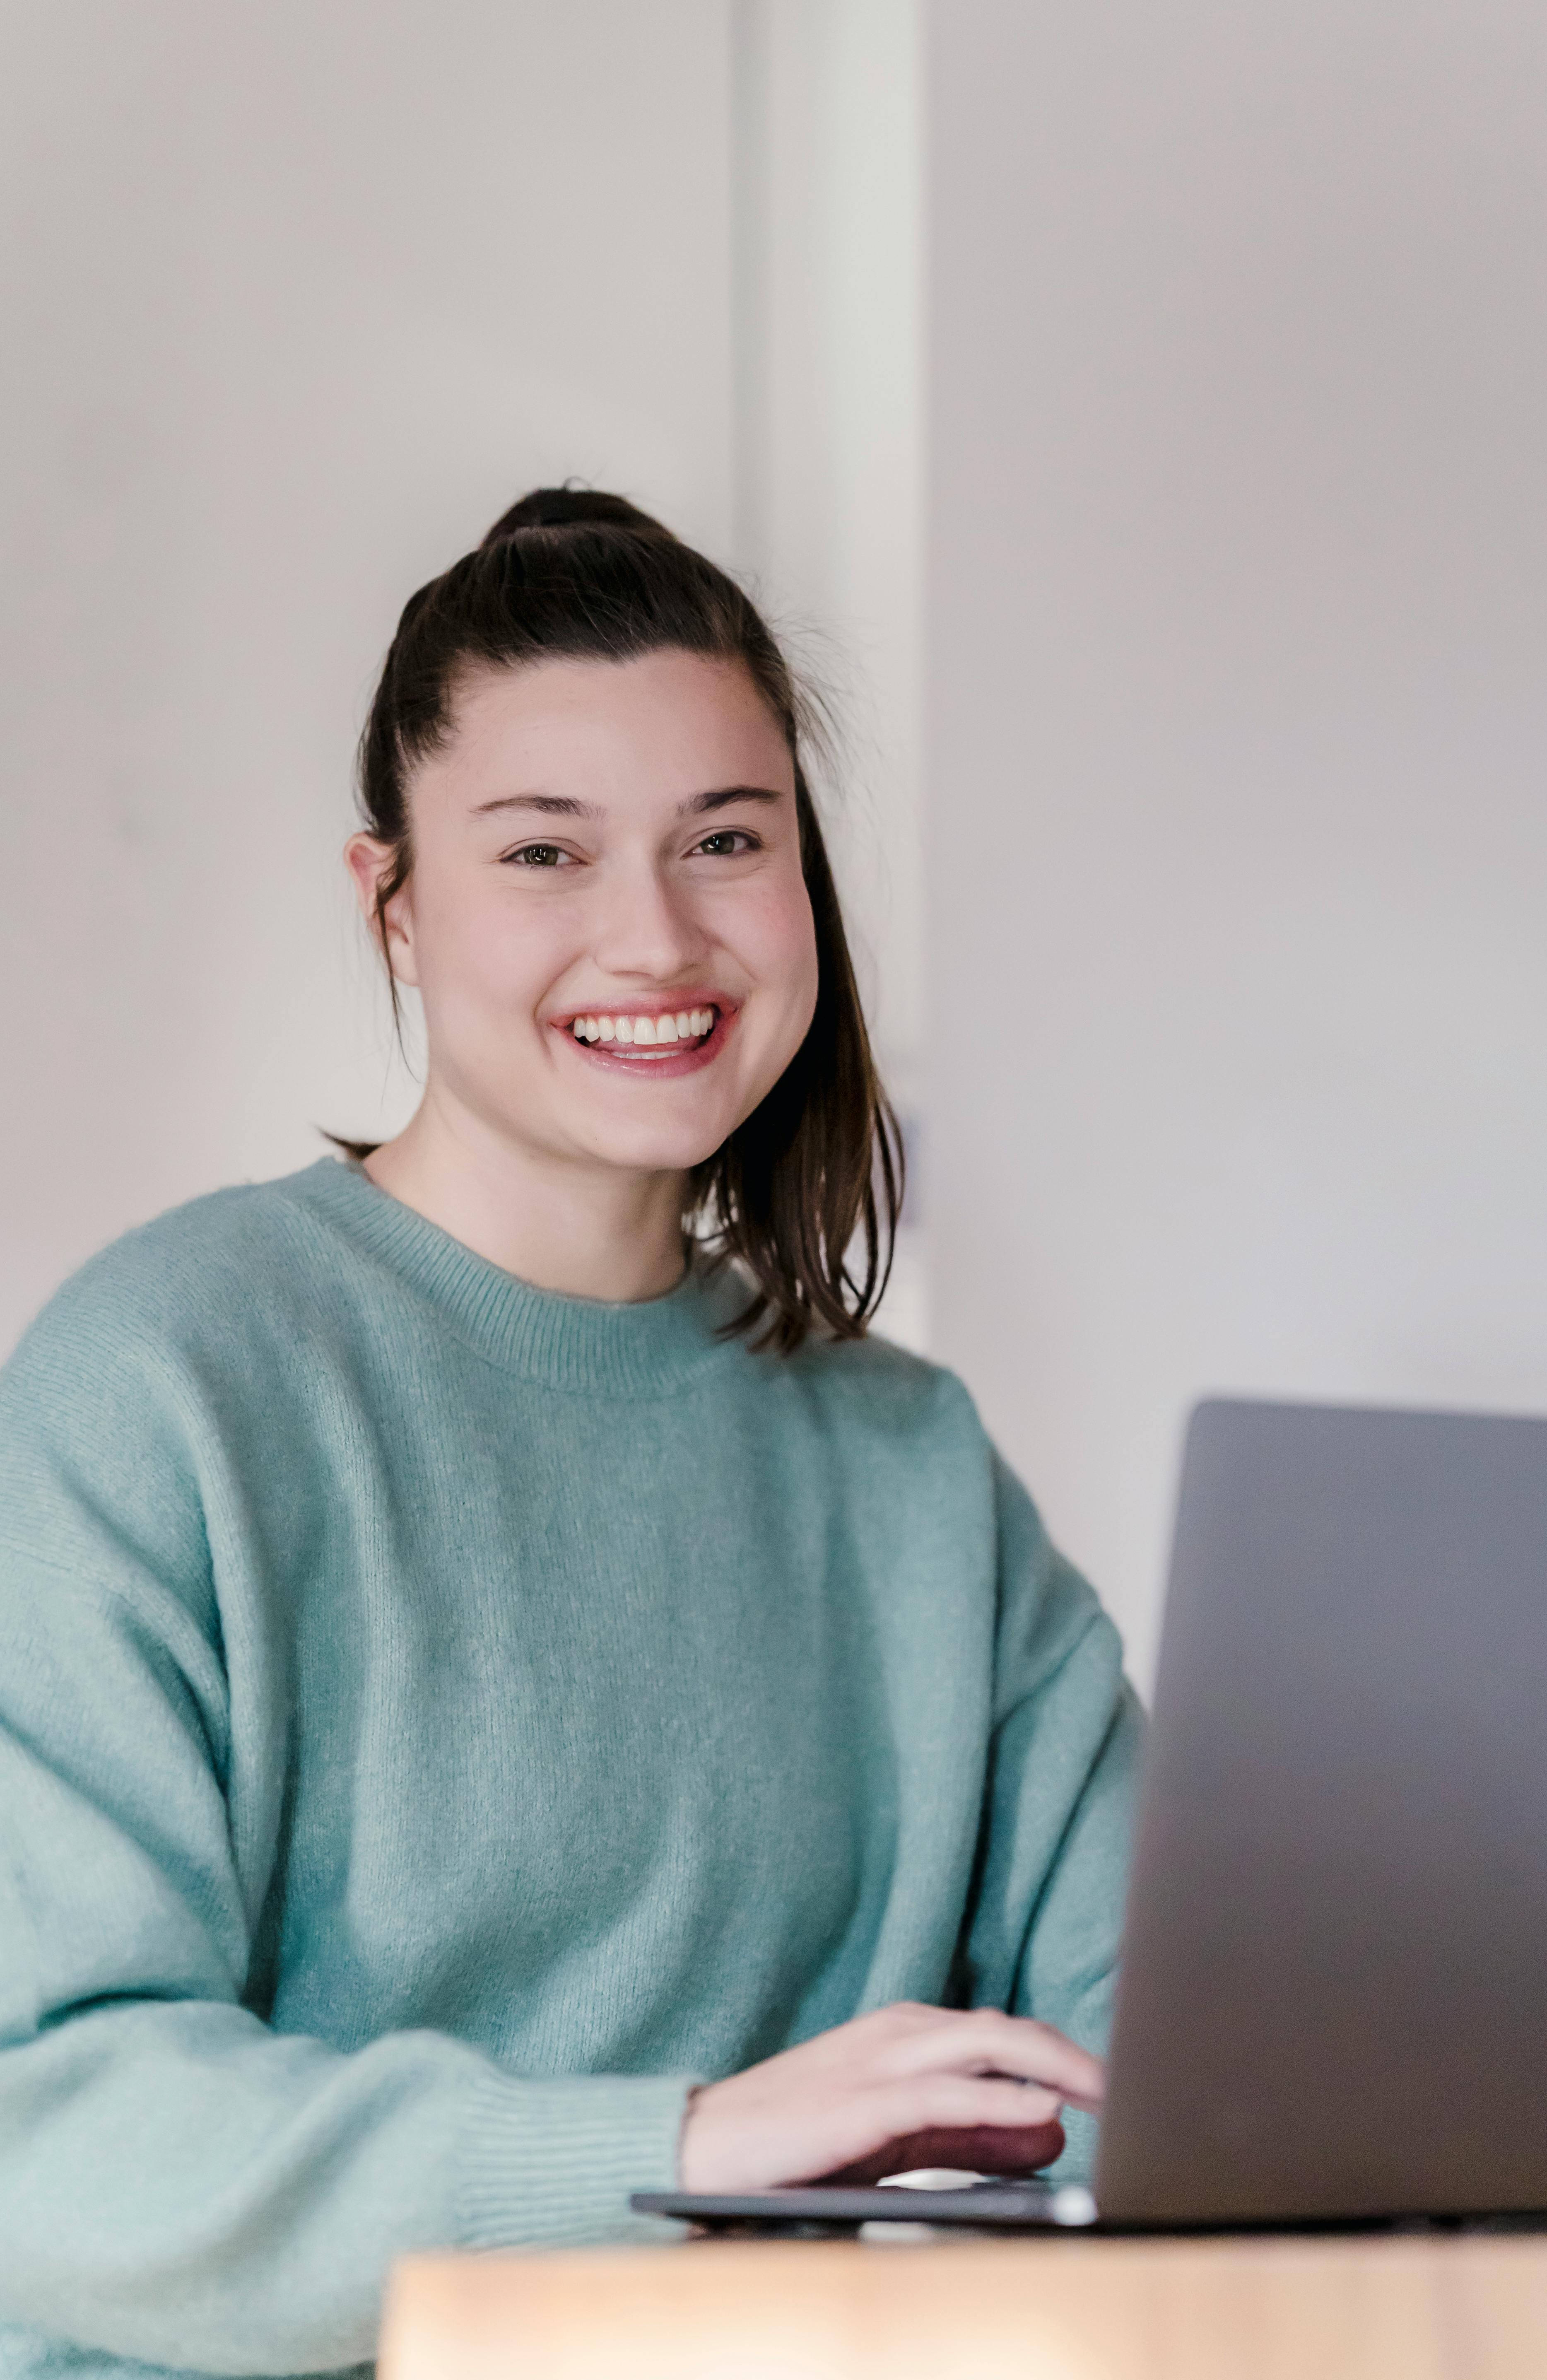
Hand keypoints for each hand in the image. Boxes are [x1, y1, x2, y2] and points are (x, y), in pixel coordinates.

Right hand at [677, 2001, 1102, 2191]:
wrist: (706, 2148)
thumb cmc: (799, 2142)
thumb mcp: (899, 2138)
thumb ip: (973, 2137)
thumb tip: (1050, 2134)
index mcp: (909, 2035)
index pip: (1008, 2036)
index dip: (1068, 2058)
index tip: (1122, 2087)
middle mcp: (901, 2034)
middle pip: (1010, 2031)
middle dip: (1076, 2058)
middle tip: (1135, 2087)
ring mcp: (881, 2062)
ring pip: (988, 2047)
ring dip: (1056, 2068)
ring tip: (1110, 2093)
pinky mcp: (864, 2104)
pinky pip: (947, 2095)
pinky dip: (1001, 2102)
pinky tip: (1044, 2113)